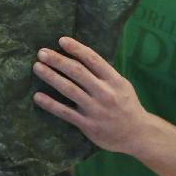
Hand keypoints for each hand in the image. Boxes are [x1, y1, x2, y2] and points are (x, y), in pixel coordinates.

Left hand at [32, 36, 149, 154]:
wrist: (138, 134)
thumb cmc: (126, 104)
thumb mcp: (121, 84)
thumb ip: (103, 72)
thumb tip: (79, 55)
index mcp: (114, 80)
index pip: (93, 59)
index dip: (76, 48)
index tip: (61, 40)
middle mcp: (104, 92)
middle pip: (77, 72)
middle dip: (58, 60)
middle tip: (41, 53)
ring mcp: (95, 109)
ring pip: (69, 90)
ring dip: (51, 77)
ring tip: (37, 67)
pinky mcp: (87, 125)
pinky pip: (65, 113)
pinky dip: (50, 104)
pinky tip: (37, 96)